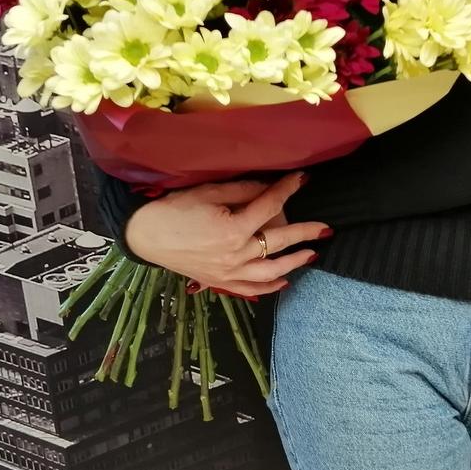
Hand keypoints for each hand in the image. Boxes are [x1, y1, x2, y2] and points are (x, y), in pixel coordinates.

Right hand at [123, 172, 328, 296]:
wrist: (145, 235)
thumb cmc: (174, 209)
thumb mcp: (209, 192)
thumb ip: (243, 191)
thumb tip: (270, 187)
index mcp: (233, 229)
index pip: (270, 207)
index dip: (288, 190)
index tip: (302, 180)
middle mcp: (236, 255)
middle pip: (278, 242)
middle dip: (305, 233)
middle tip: (325, 228)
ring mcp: (228, 273)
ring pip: (270, 272)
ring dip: (294, 263)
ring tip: (311, 254)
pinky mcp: (219, 282)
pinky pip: (250, 289)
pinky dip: (269, 287)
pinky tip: (284, 282)